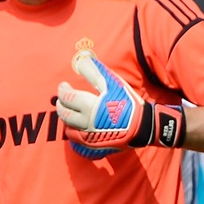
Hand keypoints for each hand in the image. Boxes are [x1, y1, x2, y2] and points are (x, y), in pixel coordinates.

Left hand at [56, 53, 184, 156]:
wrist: (142, 126)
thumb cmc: (128, 102)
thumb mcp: (113, 83)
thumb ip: (95, 71)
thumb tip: (82, 58)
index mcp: (88, 106)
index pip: (67, 97)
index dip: (62, 89)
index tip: (63, 85)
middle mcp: (85, 123)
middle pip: (64, 114)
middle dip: (61, 104)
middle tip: (62, 99)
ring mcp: (88, 136)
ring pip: (68, 128)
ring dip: (65, 119)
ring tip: (69, 111)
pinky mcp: (93, 144)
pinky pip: (76, 140)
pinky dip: (72, 131)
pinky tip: (76, 125)